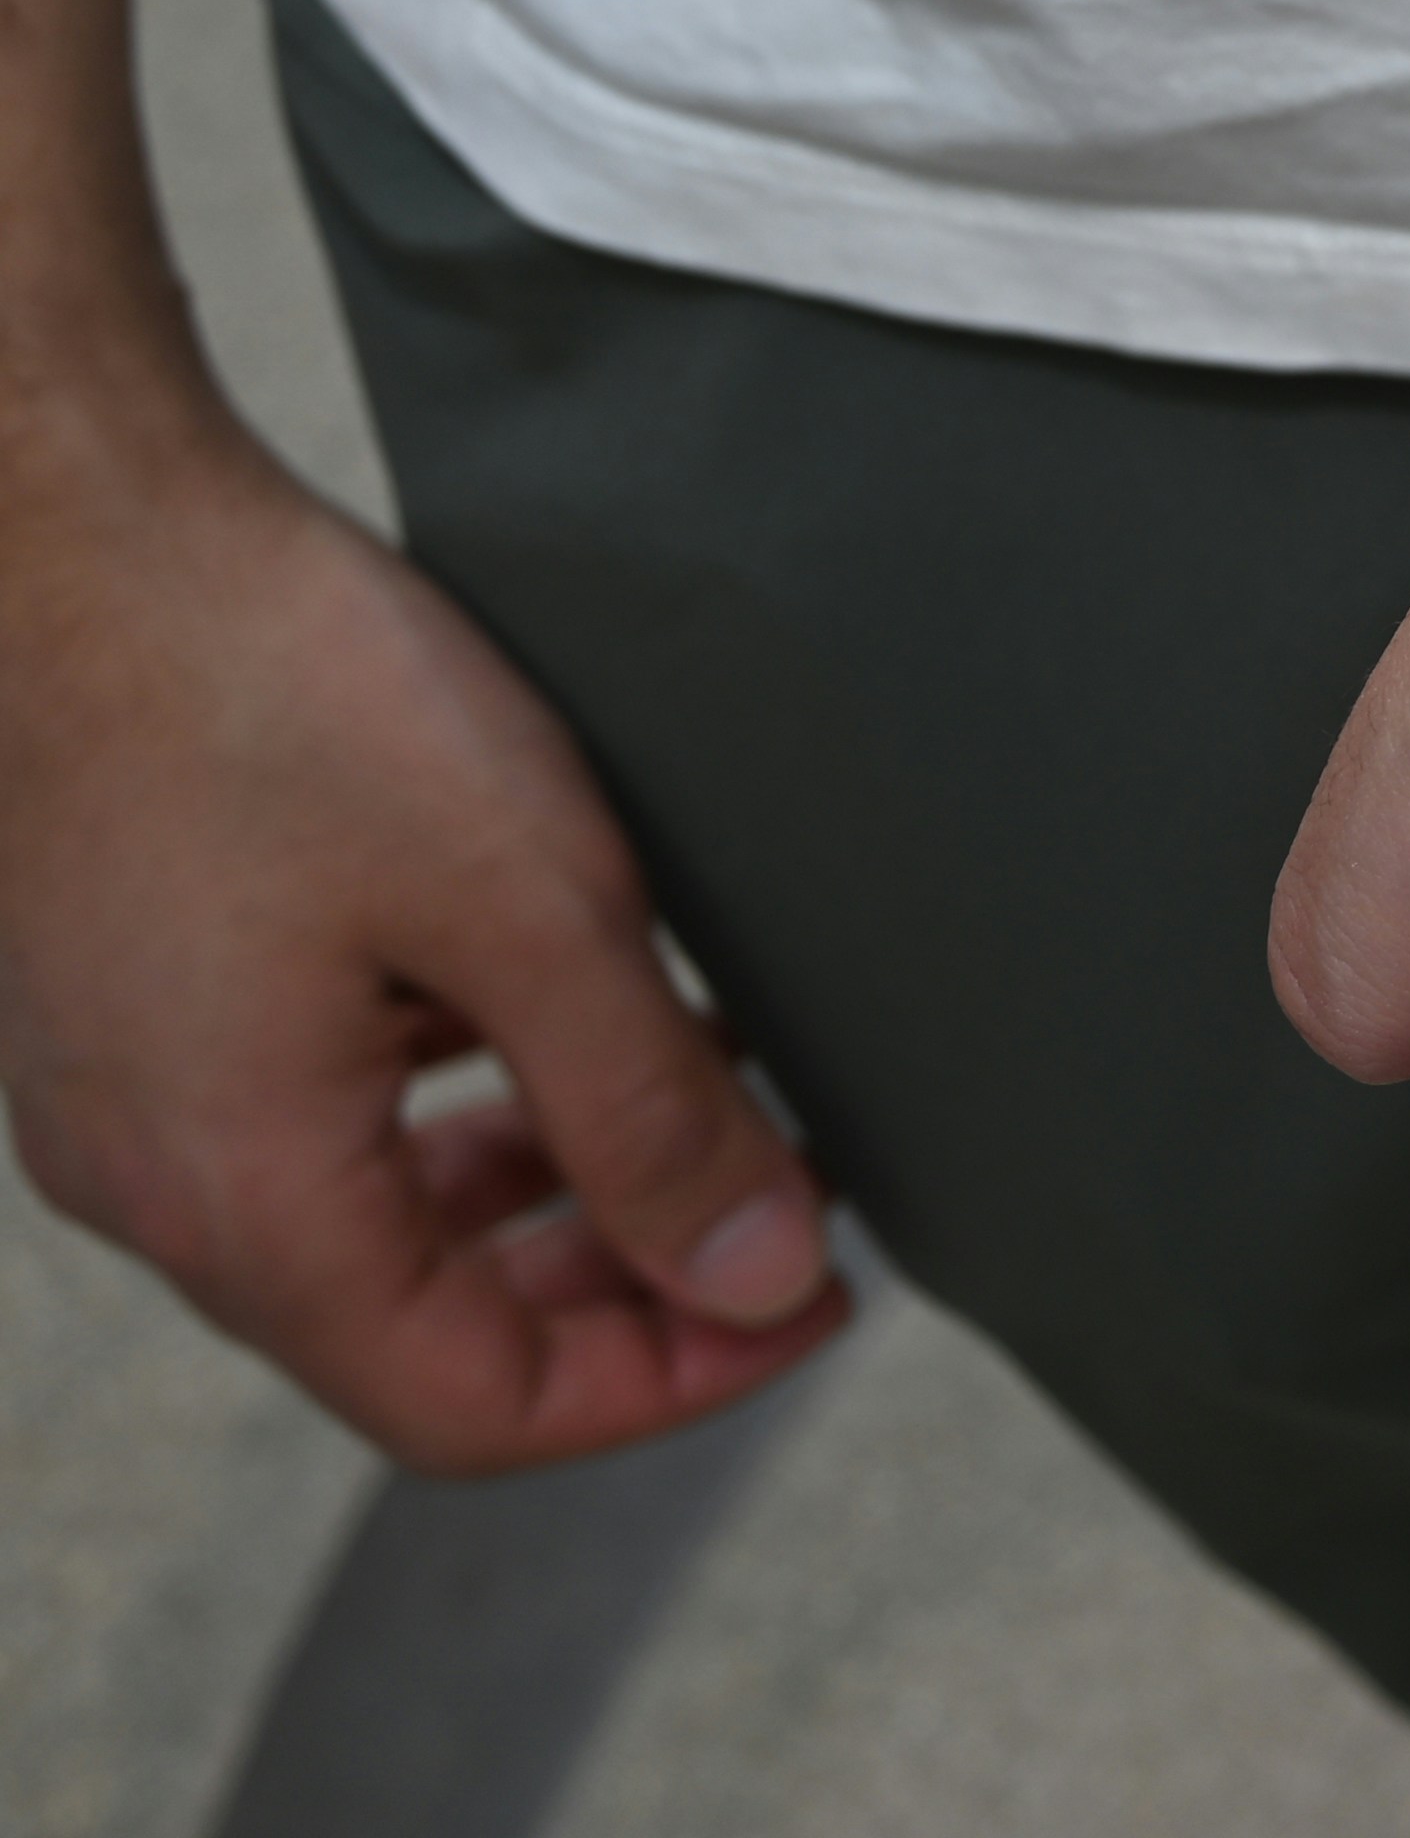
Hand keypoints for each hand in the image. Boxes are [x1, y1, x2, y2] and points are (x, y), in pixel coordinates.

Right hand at [0, 381, 848, 1472]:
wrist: (64, 531)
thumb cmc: (263, 686)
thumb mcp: (530, 903)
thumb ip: (650, 1110)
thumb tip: (759, 1271)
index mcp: (244, 1197)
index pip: (470, 1406)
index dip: (666, 1383)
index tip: (808, 1300)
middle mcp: (157, 1176)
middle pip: (419, 1327)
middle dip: (618, 1292)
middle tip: (777, 1215)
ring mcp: (132, 1087)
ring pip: (371, 1217)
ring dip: (544, 1188)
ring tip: (706, 1100)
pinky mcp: (136, 995)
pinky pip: (316, 1115)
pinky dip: (458, 1097)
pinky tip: (564, 1004)